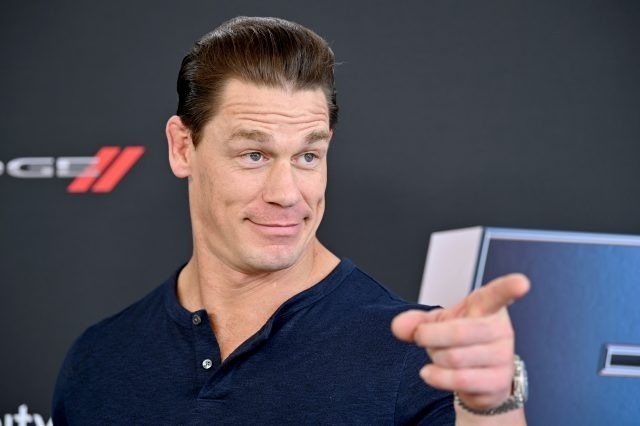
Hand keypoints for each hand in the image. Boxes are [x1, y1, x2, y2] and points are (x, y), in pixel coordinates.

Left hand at [391, 274, 529, 410]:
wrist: (478, 377)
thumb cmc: (461, 341)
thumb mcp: (437, 323)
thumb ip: (416, 321)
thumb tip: (399, 326)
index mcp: (487, 307)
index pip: (498, 295)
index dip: (509, 288)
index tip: (522, 283)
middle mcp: (500, 329)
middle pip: (459, 332)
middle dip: (430, 336)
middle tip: (422, 337)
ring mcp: (503, 356)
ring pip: (455, 358)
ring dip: (435, 358)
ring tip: (437, 355)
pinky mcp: (498, 382)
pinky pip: (461, 380)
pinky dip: (438, 377)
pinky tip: (430, 373)